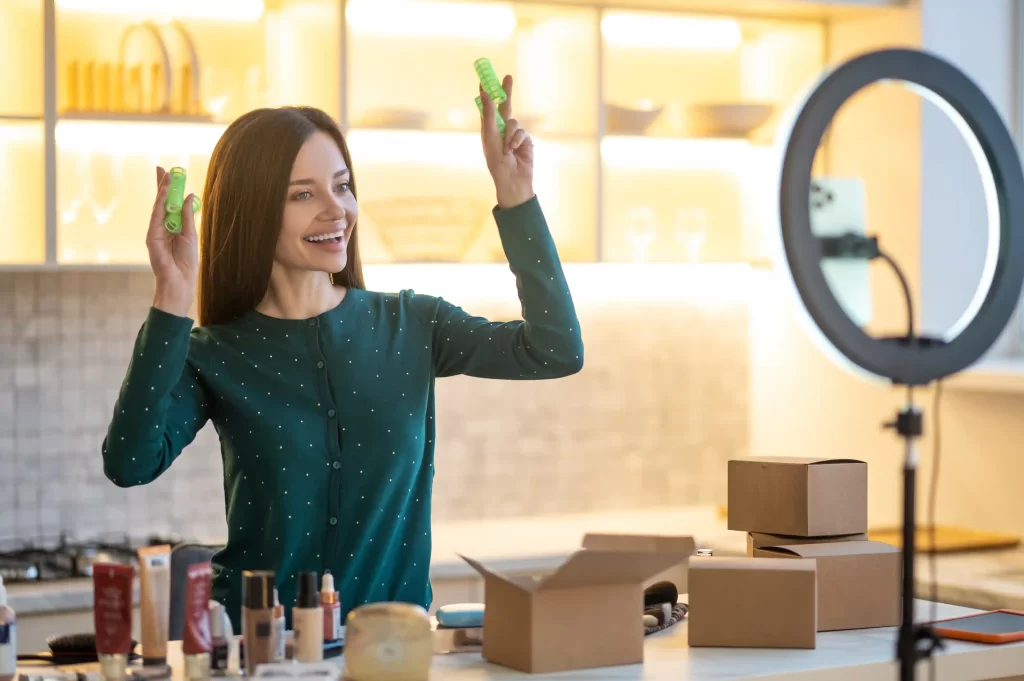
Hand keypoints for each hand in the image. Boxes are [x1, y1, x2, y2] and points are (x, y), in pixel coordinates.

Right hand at [147, 166, 198, 317]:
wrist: (180, 280)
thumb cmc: (187, 261)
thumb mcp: (191, 234)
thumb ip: (188, 215)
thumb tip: (190, 195)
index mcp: (174, 226)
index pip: (171, 205)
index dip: (171, 190)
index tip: (172, 174)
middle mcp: (163, 227)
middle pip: (162, 202)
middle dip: (163, 185)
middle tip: (163, 169)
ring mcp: (156, 230)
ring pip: (159, 206)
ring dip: (163, 190)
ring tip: (167, 175)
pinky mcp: (151, 235)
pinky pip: (156, 215)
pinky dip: (160, 202)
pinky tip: (165, 191)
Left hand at [479, 75, 534, 209]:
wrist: (512, 180)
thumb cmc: (496, 162)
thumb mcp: (490, 137)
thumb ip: (489, 114)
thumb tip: (486, 93)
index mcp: (488, 129)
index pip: (487, 107)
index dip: (486, 93)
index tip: (484, 79)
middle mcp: (500, 129)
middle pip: (504, 106)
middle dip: (506, 91)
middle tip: (508, 76)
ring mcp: (513, 134)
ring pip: (513, 122)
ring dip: (509, 135)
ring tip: (506, 149)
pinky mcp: (524, 140)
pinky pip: (521, 132)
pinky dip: (517, 140)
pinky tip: (514, 150)